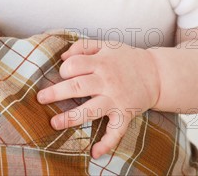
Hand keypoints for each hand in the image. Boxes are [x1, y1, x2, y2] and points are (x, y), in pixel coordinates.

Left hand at [37, 39, 159, 158]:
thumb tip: (62, 57)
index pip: (75, 65)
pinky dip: (106, 144)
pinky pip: (115, 132)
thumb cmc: (126, 58)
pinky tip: (94, 153)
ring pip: (90, 110)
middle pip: (77, 86)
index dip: (64, 69)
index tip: (62, 74)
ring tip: (54, 123)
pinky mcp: (125, 114)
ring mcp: (116, 99)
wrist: (157, 73)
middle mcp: (107, 81)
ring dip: (71, 118)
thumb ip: (82, 46)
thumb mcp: (106, 44)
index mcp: (101, 62)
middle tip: (40, 98)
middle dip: (56, 93)